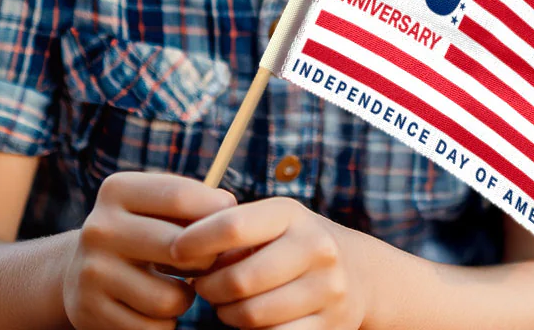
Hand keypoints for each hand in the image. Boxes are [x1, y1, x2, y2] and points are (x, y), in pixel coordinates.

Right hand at [61, 171, 235, 329]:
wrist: (80, 271)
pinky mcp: (90, 312)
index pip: (180, 197)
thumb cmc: (138, 231)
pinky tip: (154, 309)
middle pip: (179, 248)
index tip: (227, 225)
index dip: (215, 213)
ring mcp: (92, 272)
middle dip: (205, 260)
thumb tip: (227, 207)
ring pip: (170, 298)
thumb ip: (191, 202)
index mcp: (117, 190)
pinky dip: (164, 323)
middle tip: (205, 264)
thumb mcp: (154, 206)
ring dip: (185, 298)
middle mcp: (99, 228)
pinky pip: (153, 328)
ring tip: (178, 288)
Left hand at [169, 196, 367, 328]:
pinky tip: (250, 318)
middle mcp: (315, 248)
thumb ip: (231, 229)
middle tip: (202, 286)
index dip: (196, 241)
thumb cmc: (294, 242)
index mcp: (292, 214)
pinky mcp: (330, 327)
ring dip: (227, 313)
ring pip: (253, 315)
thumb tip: (179, 248)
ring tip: (225, 302)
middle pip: (239, 279)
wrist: (359, 273)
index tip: (174, 251)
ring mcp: (327, 290)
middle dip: (209, 287)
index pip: (233, 225)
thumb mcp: (272, 222)